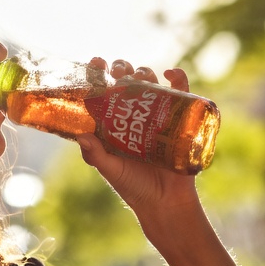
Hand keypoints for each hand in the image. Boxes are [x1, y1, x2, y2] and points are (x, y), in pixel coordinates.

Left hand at [76, 57, 204, 230]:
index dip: (99, 75)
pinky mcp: (179, 120)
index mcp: (113, 124)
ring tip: (140, 75)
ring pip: (151, 84)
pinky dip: (178, 79)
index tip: (97, 62)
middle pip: (127, 83)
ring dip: (144, 72)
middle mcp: (134, 116)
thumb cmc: (133, 187)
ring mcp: (157, 116)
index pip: (103, 92)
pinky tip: (170, 73)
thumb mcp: (110, 170)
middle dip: (122, 69)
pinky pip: (181, 94)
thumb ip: (95, 154)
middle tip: (120, 70)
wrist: (165, 203)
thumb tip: (83, 134)